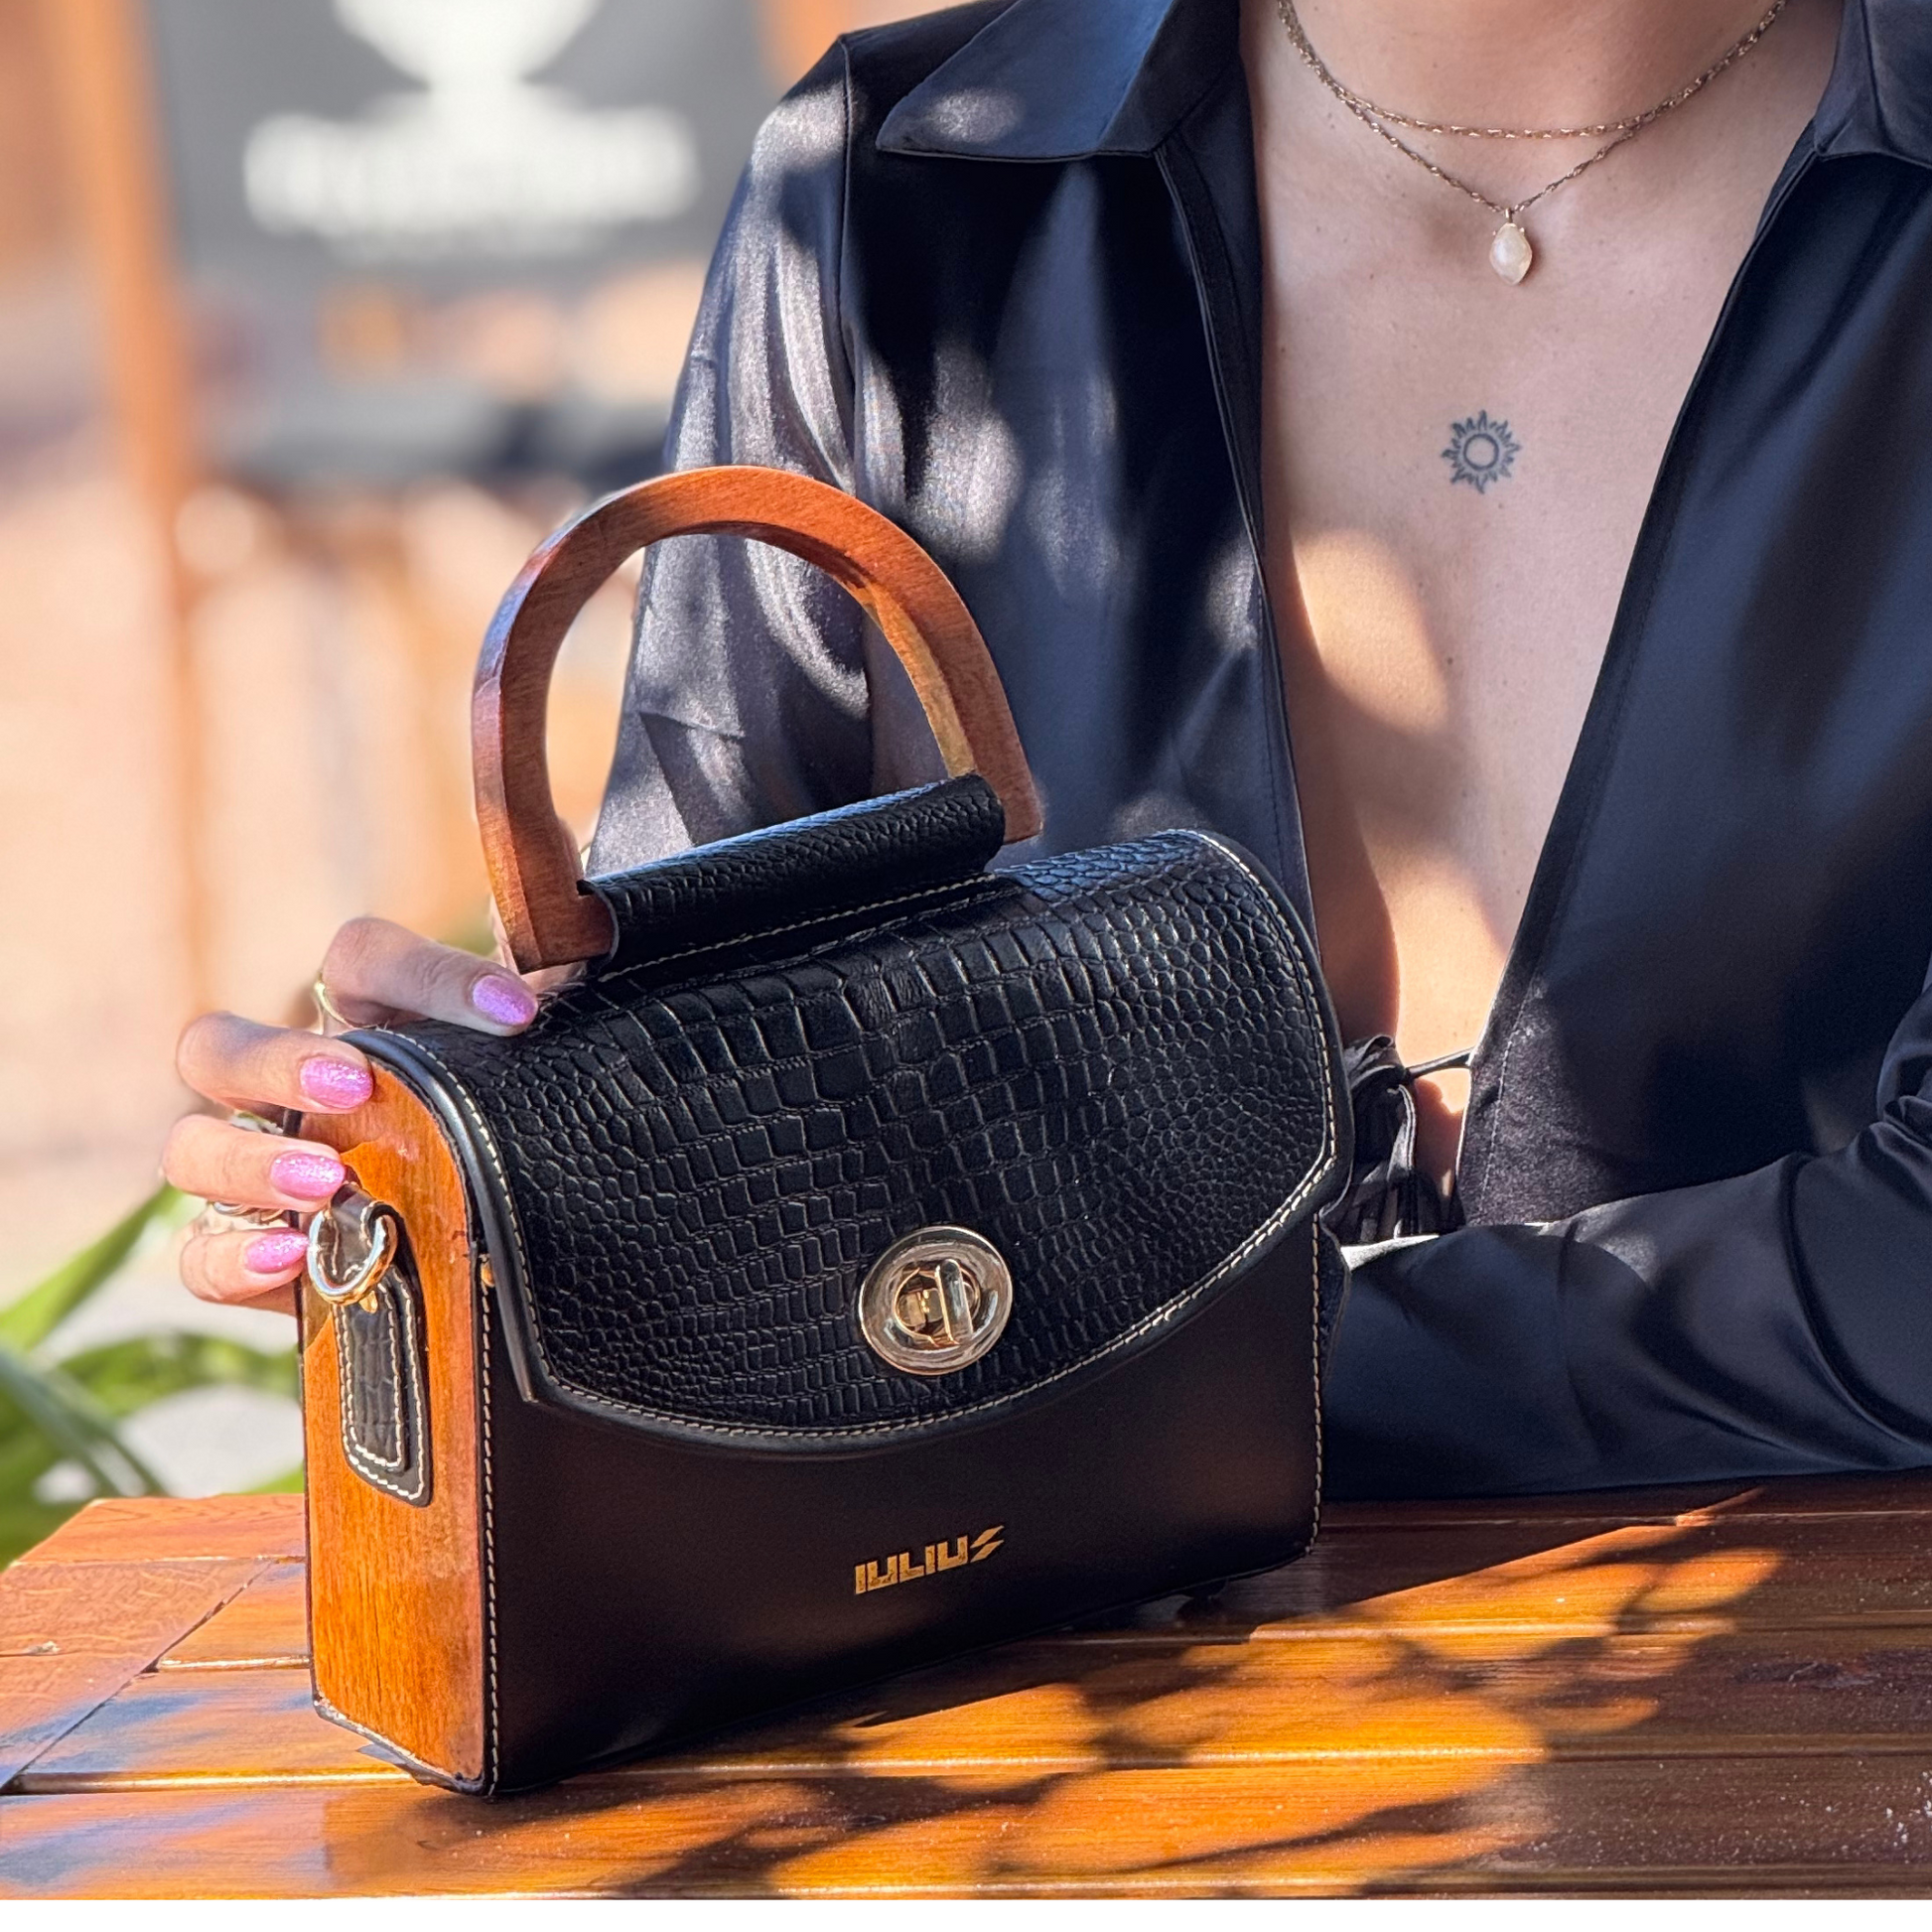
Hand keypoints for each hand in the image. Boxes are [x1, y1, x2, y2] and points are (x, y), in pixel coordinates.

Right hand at [164, 917, 539, 1314]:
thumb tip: (574, 879)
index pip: (360, 958)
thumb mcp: (544, 1051)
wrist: (518, 1239)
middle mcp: (292, 1088)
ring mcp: (261, 1172)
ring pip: (192, 1147)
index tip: (517, 1015)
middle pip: (222, 1045)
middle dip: (280, 1061)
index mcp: (363, 1018)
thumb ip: (554, 971)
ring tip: (327, 1179)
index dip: (429, 976)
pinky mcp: (261, 1258)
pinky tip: (293, 1256)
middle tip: (353, 1084)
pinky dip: (233, 1257)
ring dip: (248, 1160)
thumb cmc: (522, 1112)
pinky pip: (200, 1256)